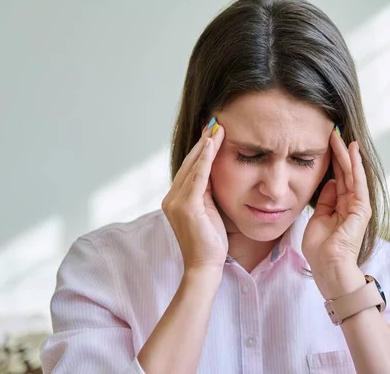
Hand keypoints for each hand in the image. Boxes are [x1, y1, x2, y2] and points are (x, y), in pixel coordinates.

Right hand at [162, 120, 227, 271]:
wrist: (204, 266)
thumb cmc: (210, 243)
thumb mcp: (209, 212)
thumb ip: (207, 193)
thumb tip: (215, 173)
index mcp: (175, 199)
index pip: (190, 169)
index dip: (201, 150)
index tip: (212, 133)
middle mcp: (171, 198)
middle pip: (189, 163)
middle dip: (203, 142)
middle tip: (215, 123)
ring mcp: (176, 202)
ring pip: (193, 166)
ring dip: (206, 145)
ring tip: (218, 128)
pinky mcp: (186, 206)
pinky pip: (198, 177)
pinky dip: (205, 159)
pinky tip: (212, 144)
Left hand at [302, 130, 371, 297]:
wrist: (328, 268)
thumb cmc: (321, 250)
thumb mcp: (318, 219)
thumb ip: (325, 201)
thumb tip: (329, 183)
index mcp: (340, 207)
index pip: (337, 179)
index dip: (331, 162)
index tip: (325, 145)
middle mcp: (351, 204)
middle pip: (345, 173)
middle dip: (338, 153)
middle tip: (331, 132)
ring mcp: (358, 206)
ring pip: (352, 174)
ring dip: (346, 154)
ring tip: (339, 135)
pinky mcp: (361, 208)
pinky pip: (357, 182)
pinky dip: (355, 165)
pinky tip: (351, 150)